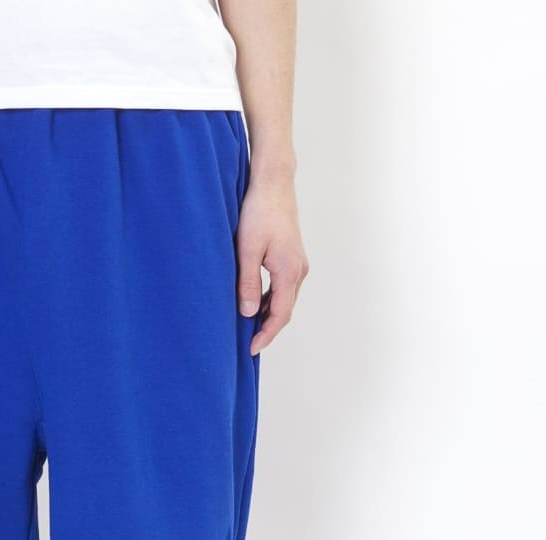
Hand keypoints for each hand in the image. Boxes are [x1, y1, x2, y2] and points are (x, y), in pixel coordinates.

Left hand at [236, 173, 308, 354]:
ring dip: (268, 315)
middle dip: (267, 330)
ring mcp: (298, 264)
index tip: (250, 350)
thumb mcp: (246, 250)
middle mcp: (299, 271)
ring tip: (248, 328)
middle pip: (284, 311)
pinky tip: (254, 303)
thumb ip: (247, 284)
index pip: (279, 315)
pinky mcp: (292, 257)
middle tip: (247, 344)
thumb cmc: (258, 212)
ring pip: (284, 299)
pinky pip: (282, 287)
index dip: (265, 335)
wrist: (273, 183)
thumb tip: (248, 314)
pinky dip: (270, 300)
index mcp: (289, 272)